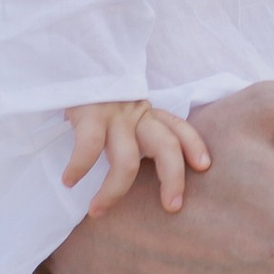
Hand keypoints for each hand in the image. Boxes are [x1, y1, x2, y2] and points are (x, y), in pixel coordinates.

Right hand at [64, 100, 209, 216]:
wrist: (72, 62)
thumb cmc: (96, 97)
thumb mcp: (123, 110)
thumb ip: (135, 130)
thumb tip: (141, 167)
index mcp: (147, 113)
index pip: (179, 127)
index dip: (195, 145)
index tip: (204, 166)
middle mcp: (137, 113)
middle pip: (166, 146)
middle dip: (173, 179)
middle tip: (172, 206)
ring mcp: (115, 114)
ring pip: (127, 160)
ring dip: (113, 192)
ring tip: (97, 210)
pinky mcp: (89, 114)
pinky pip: (89, 148)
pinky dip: (79, 168)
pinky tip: (69, 181)